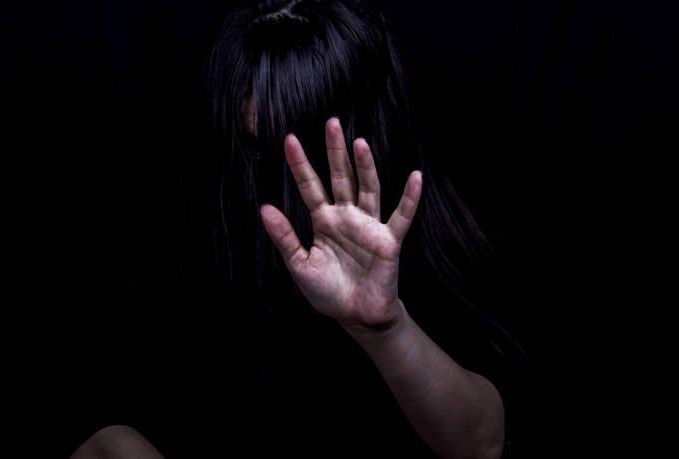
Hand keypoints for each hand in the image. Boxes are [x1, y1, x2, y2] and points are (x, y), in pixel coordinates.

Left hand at [260, 118, 421, 333]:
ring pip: (368, 189)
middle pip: (340, 178)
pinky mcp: (388, 241)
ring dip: (365, 167)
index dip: (300, 165)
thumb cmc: (328, 291)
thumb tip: (264, 207)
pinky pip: (401, 216)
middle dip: (335, 152)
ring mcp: (369, 226)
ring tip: (359, 142)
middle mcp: (347, 217)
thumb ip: (284, 237)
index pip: (310, 186)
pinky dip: (409, 198)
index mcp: (324, 221)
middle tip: (331, 123)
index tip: (290, 140)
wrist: (355, 316)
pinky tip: (415, 177)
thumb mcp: (299, 264)